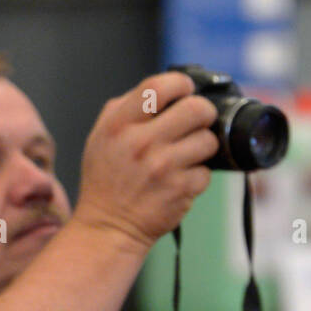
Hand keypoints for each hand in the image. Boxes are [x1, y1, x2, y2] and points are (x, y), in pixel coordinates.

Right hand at [71, 72, 219, 251]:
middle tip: (198, 121)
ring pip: (208, 140)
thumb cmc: (106, 178)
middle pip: (196, 109)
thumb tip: (167, 88)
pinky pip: (207, 171)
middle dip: (204, 113)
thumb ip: (128, 107)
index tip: (186, 90)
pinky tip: (181, 179)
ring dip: (203, 146)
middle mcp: (141, 143)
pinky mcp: (181, 190)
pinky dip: (198, 175)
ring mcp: (163, 167)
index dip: (181, 83)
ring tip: (186, 154)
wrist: (108, 227)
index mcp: (119, 124)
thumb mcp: (102, 135)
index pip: (158, 87)